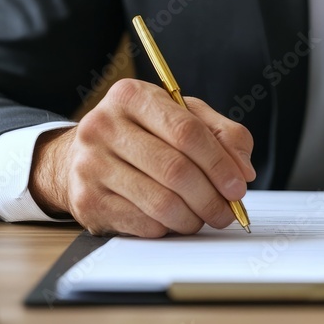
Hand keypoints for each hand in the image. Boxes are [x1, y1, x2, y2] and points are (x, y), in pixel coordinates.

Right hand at [30, 79, 255, 236]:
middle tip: (227, 211)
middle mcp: (104, 125)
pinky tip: (174, 220)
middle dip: (211, 197)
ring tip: (205, 218)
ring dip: (193, 217)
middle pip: (175, 169)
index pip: (187, 131)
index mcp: (132, 96)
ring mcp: (91, 164)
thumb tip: (243, 169)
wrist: (80, 156)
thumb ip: (222, 134)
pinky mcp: (87, 200)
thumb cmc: (142, 134)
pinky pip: (142, 223)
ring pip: (160, 202)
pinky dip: (168, 227)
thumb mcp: (183, 117)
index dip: (219, 163)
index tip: (238, 185)